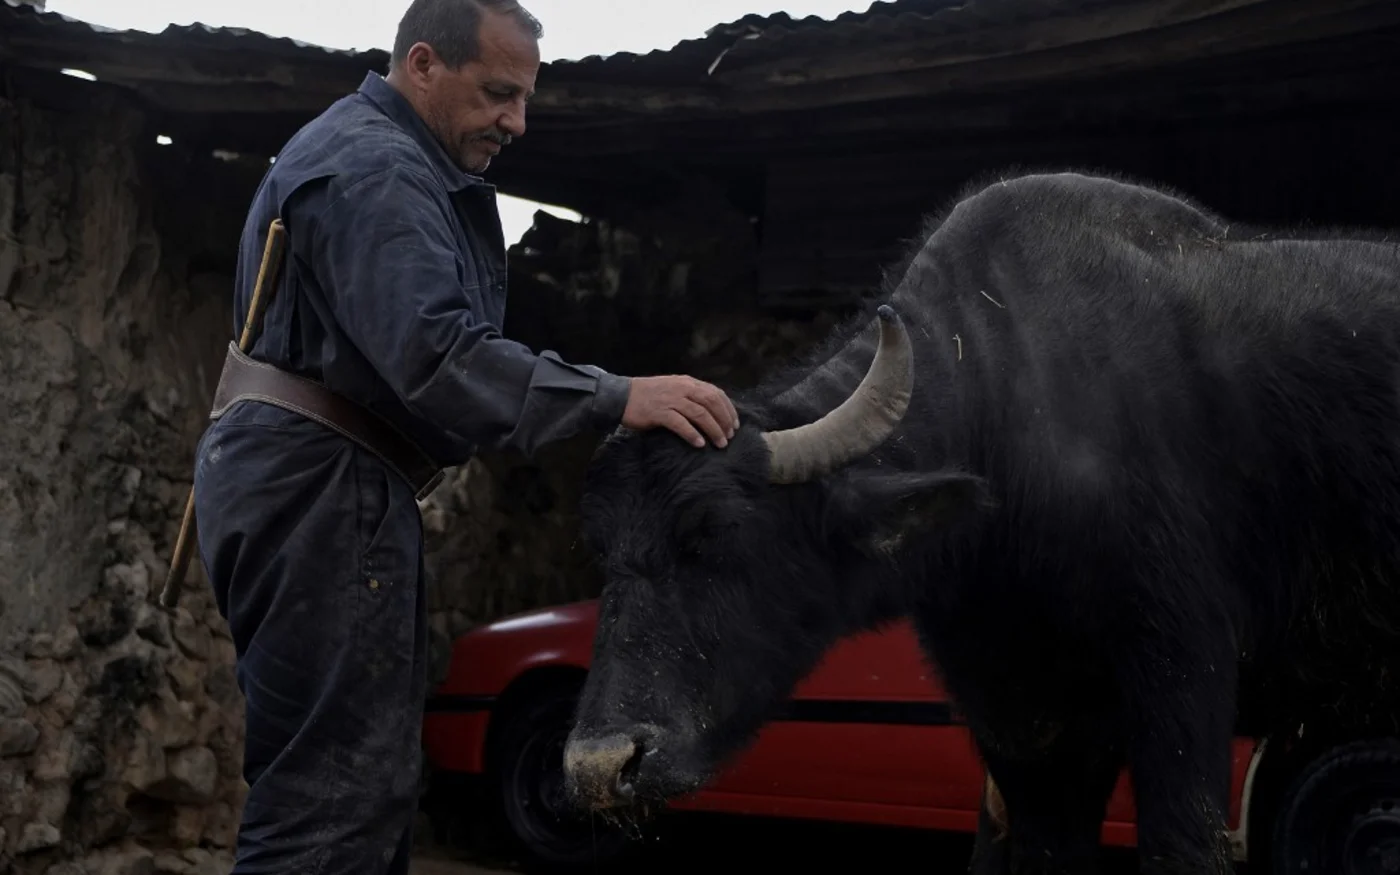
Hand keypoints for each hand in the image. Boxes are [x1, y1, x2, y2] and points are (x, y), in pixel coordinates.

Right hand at [622, 375, 739, 448]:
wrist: (621, 396)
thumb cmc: (648, 396)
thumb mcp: (673, 388)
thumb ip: (690, 395)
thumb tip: (711, 412)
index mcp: (687, 382)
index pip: (715, 393)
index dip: (728, 409)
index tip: (735, 424)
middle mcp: (682, 388)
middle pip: (711, 403)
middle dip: (724, 420)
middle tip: (730, 436)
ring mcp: (671, 400)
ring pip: (700, 414)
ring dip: (713, 429)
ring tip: (720, 443)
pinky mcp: (659, 412)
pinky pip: (681, 424)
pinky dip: (692, 434)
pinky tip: (699, 444)